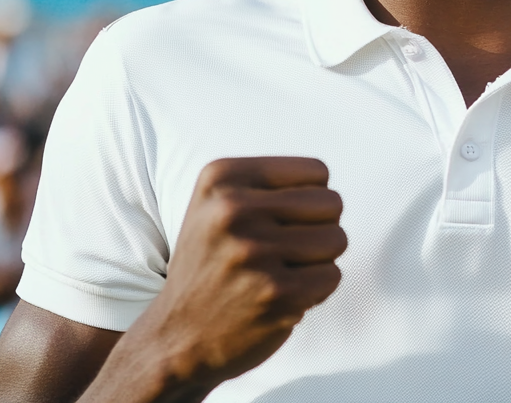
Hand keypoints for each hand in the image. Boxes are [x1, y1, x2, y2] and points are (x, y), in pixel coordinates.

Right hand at [92, 157, 346, 400]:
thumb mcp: (219, 202)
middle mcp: (233, 209)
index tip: (282, 221)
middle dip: (320, 228)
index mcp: (222, 177)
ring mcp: (253, 252)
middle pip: (332, 203)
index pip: (318, 172)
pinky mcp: (273, 293)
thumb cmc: (213, 261)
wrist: (173, 338)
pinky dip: (316, 290)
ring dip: (319, 261)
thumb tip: (327, 185)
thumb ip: (272, 181)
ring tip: (282, 271)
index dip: (311, 199)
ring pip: (337, 239)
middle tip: (286, 250)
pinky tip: (282, 296)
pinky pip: (332, 276)